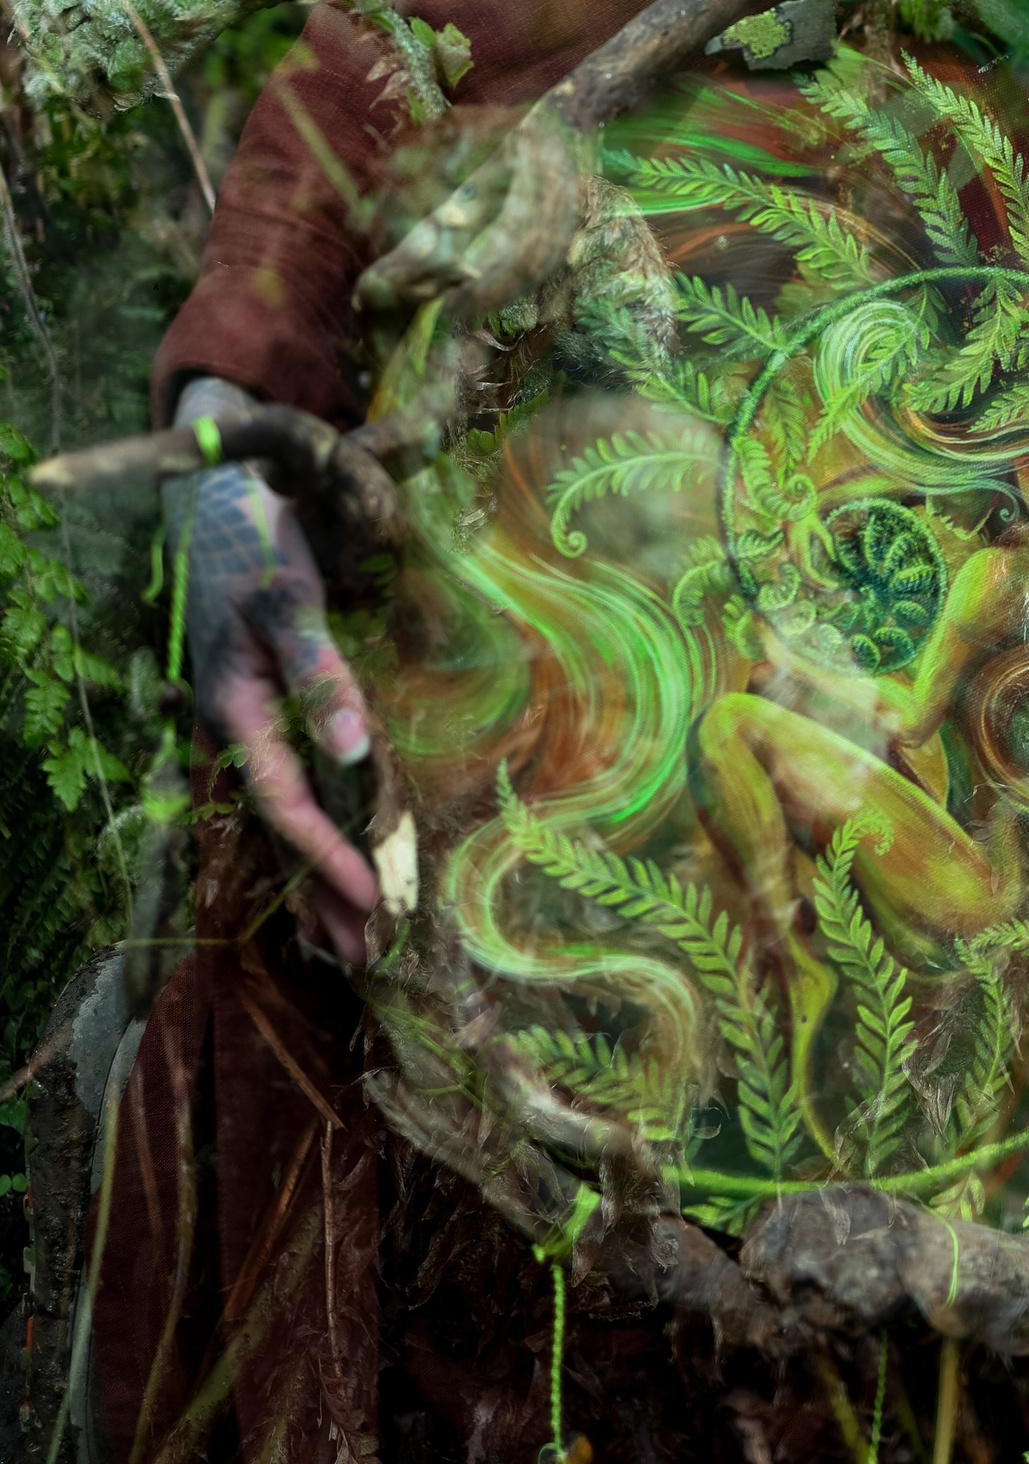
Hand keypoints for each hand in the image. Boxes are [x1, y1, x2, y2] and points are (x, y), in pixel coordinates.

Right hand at [170, 378, 377, 964]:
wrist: (218, 500)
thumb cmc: (255, 546)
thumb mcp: (288, 602)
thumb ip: (320, 673)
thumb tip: (353, 750)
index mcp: (238, 713)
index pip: (287, 805)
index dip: (328, 857)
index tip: (375, 902)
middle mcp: (237, 731)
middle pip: (282, 832)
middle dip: (322, 898)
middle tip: (368, 962)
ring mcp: (246, 726)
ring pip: (283, 820)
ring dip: (315, 881)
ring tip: (349, 946)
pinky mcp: (262, 713)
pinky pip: (285, 791)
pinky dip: (309, 839)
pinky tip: (324, 873)